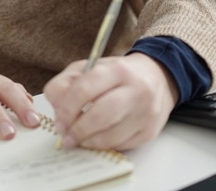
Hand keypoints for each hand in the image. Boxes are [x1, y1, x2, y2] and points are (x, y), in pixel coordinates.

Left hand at [43, 52, 177, 150]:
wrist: (157, 78)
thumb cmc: (117, 75)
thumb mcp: (90, 68)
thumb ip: (67, 84)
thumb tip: (58, 113)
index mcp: (118, 69)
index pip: (85, 88)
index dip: (67, 108)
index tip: (59, 120)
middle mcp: (136, 90)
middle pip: (101, 115)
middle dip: (77, 129)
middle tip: (66, 136)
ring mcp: (146, 112)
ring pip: (111, 135)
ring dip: (89, 142)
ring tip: (78, 140)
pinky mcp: (149, 131)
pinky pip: (121, 146)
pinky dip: (104, 146)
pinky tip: (96, 140)